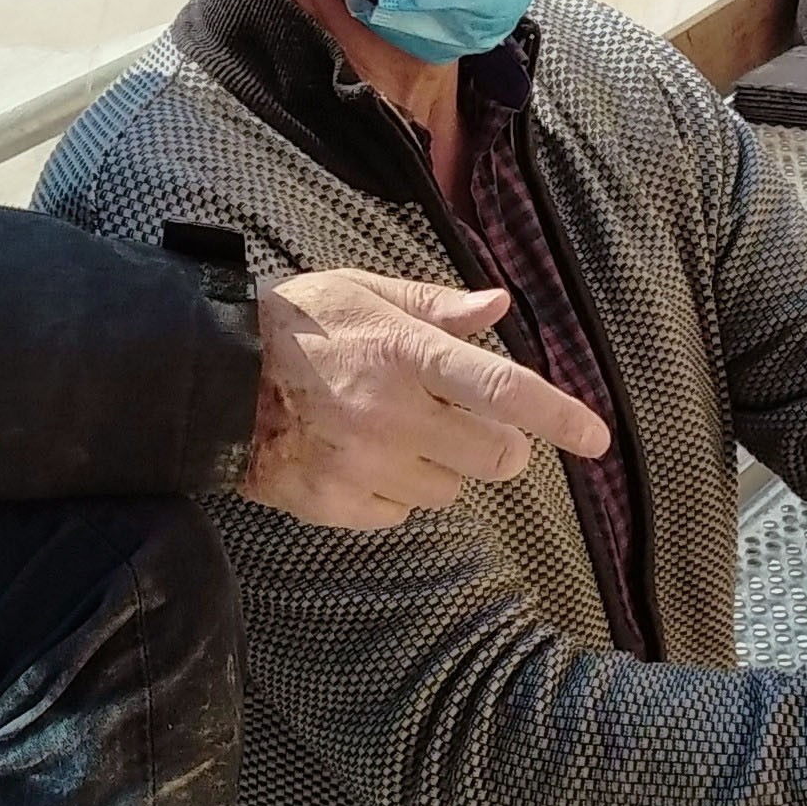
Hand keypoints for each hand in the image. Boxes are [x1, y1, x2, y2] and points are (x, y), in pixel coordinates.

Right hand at [242, 270, 610, 531]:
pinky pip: (401, 512)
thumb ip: (436, 307)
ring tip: (396, 432)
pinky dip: (397, 491)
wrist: (209, 379)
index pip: (504, 391)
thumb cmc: (294, 325)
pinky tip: (362, 456)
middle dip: (499, 446)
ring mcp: (365, 465)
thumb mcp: (365, 293)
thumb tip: (500, 308)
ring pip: (449, 489)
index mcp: (404, 353)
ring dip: (442, 467)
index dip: (560, 418)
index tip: (597, 440)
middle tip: (473, 426)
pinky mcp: (338, 504)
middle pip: (494, 456)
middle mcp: (392, 414)